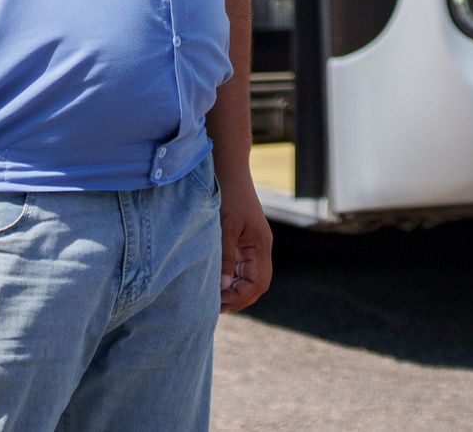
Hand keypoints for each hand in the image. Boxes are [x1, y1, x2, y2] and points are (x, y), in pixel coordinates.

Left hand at [218, 176, 274, 311]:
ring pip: (249, 278)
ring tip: (212, 297)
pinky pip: (242, 268)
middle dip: (238, 299)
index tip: (217, 302)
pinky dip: (231, 278)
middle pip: (256, 285)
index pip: (257, 284)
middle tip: (213, 306)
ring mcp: (253, 244)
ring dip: (234, 290)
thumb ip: (224, 258)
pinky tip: (214, 280)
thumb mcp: (224, 227)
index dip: (239, 298)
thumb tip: (222, 289)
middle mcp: (260, 247)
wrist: (229, 167)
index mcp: (260, 245)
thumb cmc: (227, 193)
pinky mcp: (244, 240)